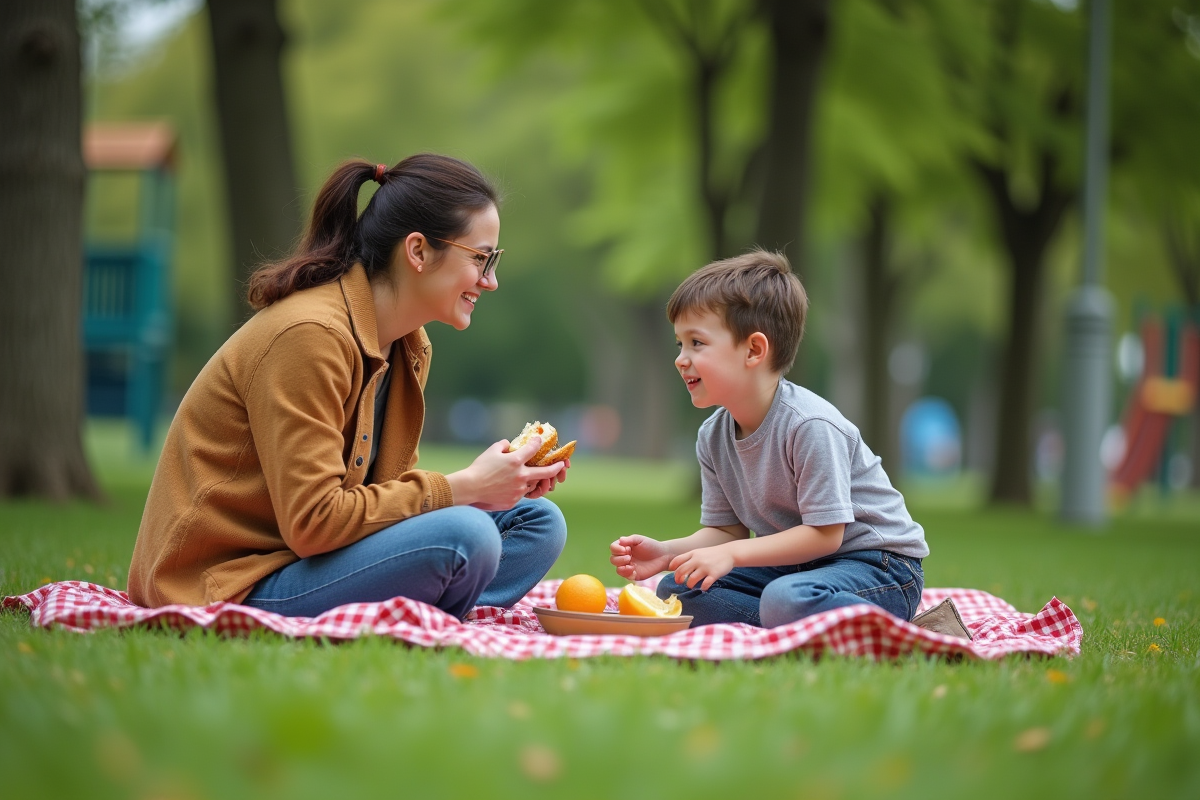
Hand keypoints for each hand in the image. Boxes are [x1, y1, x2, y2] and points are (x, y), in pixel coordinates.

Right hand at [447, 437, 564, 510]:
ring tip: (529, 478)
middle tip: (562, 465)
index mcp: (515, 461)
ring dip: (533, 480)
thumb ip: (503, 446)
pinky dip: (518, 490)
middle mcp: (520, 475)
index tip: (540, 441)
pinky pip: (521, 494)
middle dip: (556, 468)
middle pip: (545, 472)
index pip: (533, 449)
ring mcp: (518, 490)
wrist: (470, 489)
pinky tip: (510, 488)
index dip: (538, 443)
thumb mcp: (491, 451)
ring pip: (532, 484)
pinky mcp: (514, 500)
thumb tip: (509, 444)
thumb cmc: (479, 468)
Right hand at [609, 535, 672, 580]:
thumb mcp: (640, 539)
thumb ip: (630, 540)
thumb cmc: (651, 546)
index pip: (613, 548)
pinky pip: (626, 577)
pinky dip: (628, 574)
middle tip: (629, 557)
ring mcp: (628, 567)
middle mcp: (624, 557)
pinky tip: (635, 571)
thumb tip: (620, 540)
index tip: (627, 549)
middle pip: (613, 560)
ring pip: (618, 570)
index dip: (617, 549)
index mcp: (624, 547)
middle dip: (619, 559)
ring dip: (622, 568)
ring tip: (632, 565)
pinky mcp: (634, 575)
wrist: (663, 556)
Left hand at [669, 547, 733, 590]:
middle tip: (680, 582)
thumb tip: (677, 568)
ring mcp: (706, 567)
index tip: (673, 572)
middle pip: (682, 571)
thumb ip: (689, 558)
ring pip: (691, 579)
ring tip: (691, 586)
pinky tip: (703, 587)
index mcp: (693, 554)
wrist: (729, 553)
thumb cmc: (712, 554)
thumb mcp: (699, 552)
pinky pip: (705, 584)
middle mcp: (698, 560)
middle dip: (678, 579)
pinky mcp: (714, 574)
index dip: (673, 567)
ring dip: (689, 585)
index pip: (678, 560)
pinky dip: (702, 587)